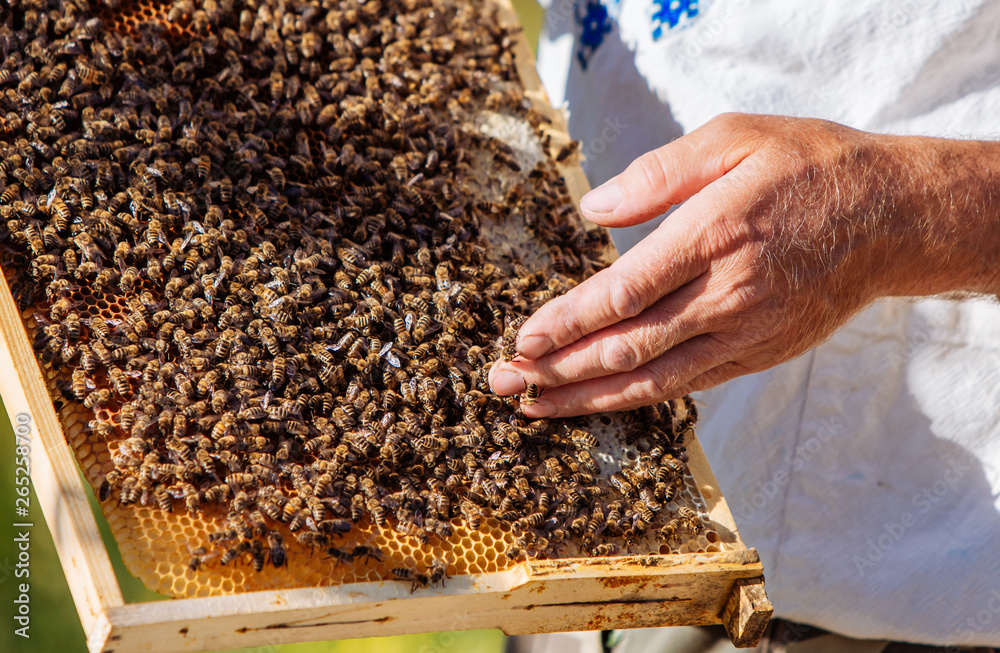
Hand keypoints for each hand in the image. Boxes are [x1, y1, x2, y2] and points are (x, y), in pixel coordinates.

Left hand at [489, 113, 999, 416]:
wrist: (891, 217)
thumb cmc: (808, 167)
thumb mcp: (735, 137)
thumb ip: (659, 172)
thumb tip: (593, 210)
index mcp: (713, 236)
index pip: (623, 293)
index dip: (567, 322)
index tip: (523, 338)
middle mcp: (727, 296)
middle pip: (626, 347)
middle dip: (557, 369)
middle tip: (503, 382)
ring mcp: (745, 334)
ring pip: (653, 380)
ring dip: (586, 397)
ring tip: (534, 407)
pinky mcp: (758, 355)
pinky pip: (688, 386)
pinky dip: (637, 398)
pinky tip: (599, 403)